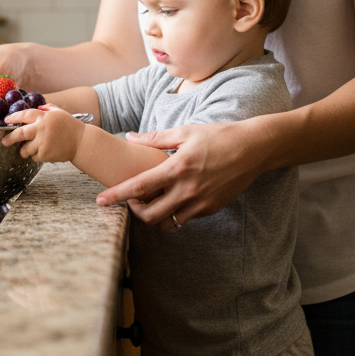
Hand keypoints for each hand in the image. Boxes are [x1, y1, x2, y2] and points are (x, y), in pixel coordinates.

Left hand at [0, 105, 81, 162]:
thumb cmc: (70, 126)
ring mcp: (43, 143)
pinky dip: (36, 155)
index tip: (6, 120)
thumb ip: (47, 108)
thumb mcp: (59, 113)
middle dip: (9, 138)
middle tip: (4, 141)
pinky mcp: (46, 154)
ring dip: (25, 150)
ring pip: (25, 149)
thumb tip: (37, 107)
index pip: (25, 115)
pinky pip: (34, 156)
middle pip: (20, 134)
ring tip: (31, 147)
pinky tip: (44, 150)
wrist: (82, 142)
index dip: (14, 117)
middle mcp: (42, 129)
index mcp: (44, 117)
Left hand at [94, 118, 271, 228]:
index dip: (117, 195)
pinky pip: (184, 218)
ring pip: (166, 223)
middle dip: (134, 211)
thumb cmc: (218, 136)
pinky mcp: (210, 209)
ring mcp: (200, 203)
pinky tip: (172, 197)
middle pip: (149, 215)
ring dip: (153, 216)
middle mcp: (188, 190)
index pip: (139, 187)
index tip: (100, 201)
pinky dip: (172, 212)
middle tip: (132, 199)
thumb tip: (130, 137)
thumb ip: (155, 138)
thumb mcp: (185, 132)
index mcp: (178, 168)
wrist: (254, 149)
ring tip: (150, 200)